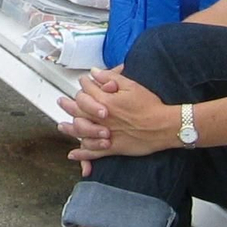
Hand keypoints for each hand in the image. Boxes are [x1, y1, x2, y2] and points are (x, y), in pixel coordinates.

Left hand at [57, 67, 172, 165]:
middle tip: (62, 102)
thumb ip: (111, 78)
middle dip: (69, 104)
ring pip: (81, 131)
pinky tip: (73, 154)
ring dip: (70, 128)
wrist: (164, 126)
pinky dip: (82, 155)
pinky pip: (93, 153)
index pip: (87, 90)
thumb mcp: (132, 86)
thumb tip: (95, 72)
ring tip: (62, 126)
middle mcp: (102, 118)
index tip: (83, 82)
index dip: (84, 84)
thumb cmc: (151, 106)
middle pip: (78, 110)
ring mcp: (106, 134)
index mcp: (106, 101)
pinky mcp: (112, 148)